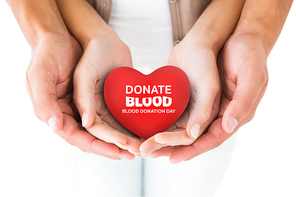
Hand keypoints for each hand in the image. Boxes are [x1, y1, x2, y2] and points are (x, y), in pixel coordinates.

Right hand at [26, 33, 133, 159]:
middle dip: (113, 147)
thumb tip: (66, 126)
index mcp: (55, 112)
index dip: (97, 146)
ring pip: (104, 130)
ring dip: (120, 140)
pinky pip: (110, 116)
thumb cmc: (49, 52)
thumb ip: (51, 100)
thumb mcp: (43, 73)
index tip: (117, 151)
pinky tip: (136, 130)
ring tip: (138, 147)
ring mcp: (85, 107)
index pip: (77, 137)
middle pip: (93, 138)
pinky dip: (121, 125)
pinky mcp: (96, 99)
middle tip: (133, 154)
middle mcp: (71, 114)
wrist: (65, 35)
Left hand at [152, 33, 267, 162]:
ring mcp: (205, 105)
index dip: (192, 150)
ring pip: (184, 127)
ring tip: (146, 145)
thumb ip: (239, 104)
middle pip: (193, 137)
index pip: (211, 139)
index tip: (173, 158)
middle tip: (150, 153)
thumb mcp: (249, 77)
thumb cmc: (248, 54)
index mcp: (234, 114)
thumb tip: (224, 128)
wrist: (236, 35)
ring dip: (166, 137)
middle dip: (172, 147)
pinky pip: (179, 112)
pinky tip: (150, 124)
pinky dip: (166, 120)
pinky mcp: (194, 96)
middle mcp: (218, 114)